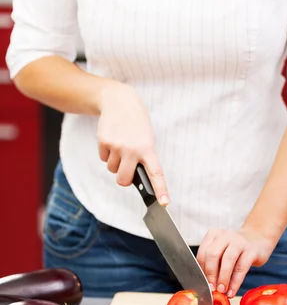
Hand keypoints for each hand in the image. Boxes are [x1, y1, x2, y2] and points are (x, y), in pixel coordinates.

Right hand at [97, 82, 168, 202]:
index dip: (160, 189)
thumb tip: (134, 178)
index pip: (156, 173)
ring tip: (120, 146)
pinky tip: (112, 140)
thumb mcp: (146, 139)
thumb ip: (143, 158)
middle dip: (123, 179)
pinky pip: (103, 159)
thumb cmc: (137, 125)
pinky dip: (106, 153)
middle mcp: (132, 149)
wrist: (120, 102)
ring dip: (115, 163)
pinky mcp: (103, 141)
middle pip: (123, 180)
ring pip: (112, 170)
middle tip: (126, 169)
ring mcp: (117, 146)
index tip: (164, 203)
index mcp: (148, 149)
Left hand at [197, 228, 274, 297]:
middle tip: (211, 288)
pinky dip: (235, 283)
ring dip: (223, 278)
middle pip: (213, 254)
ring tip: (222, 291)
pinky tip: (232, 292)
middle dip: (210, 274)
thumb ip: (213, 263)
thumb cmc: (235, 249)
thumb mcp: (221, 251)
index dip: (201, 270)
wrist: (258, 240)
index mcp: (213, 234)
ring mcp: (239, 242)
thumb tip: (206, 284)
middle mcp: (225, 236)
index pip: (203, 253)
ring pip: (227, 260)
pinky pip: (241, 268)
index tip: (203, 284)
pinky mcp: (251, 251)